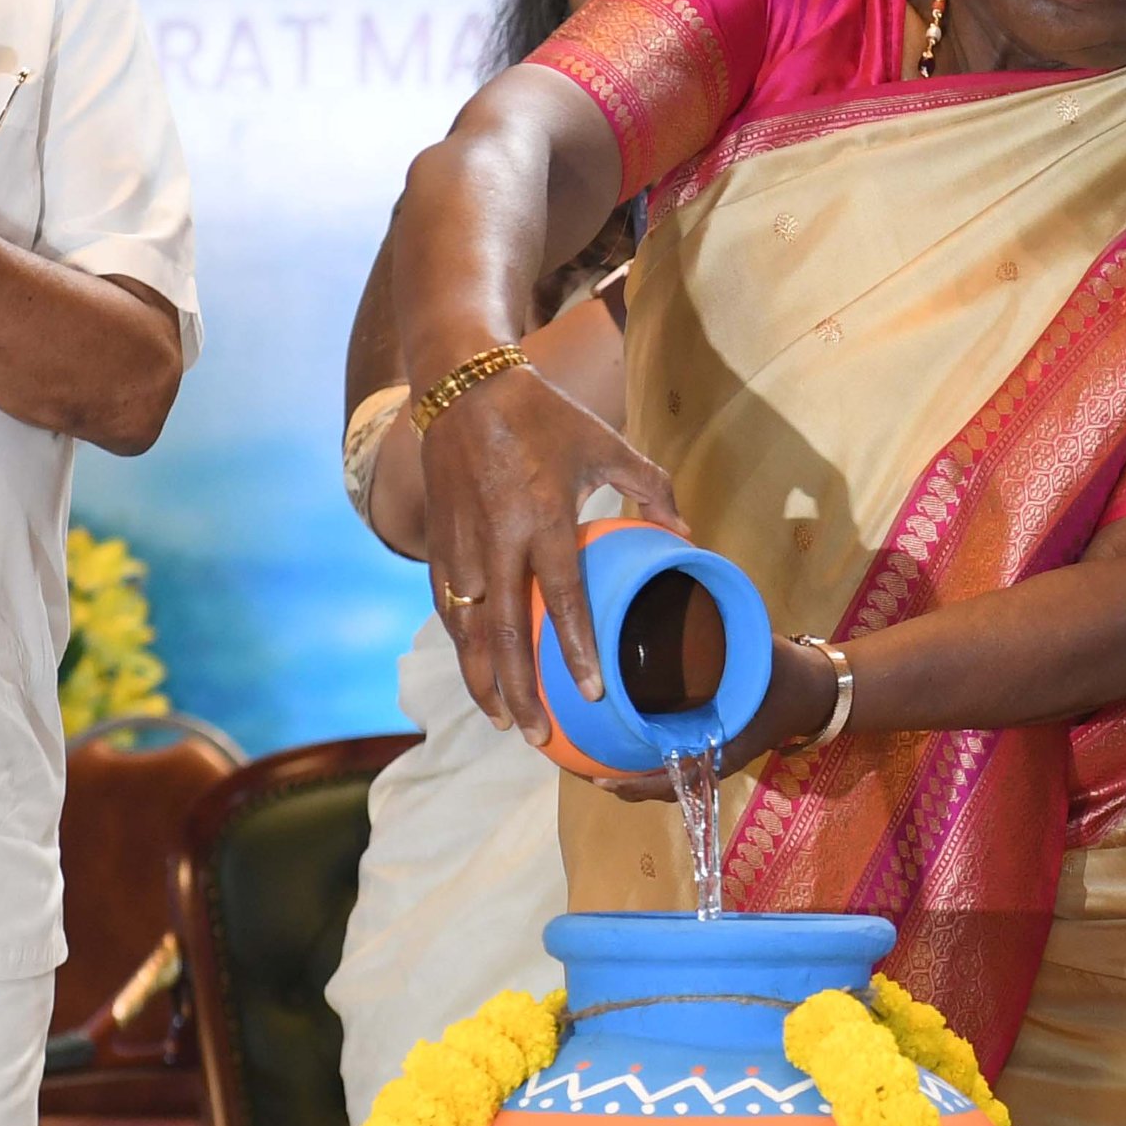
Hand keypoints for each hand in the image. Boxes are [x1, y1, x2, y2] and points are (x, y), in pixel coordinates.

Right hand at [418, 361, 686, 741]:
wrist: (465, 388)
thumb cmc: (545, 417)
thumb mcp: (607, 444)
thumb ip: (651, 489)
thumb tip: (686, 535)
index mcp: (545, 517)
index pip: (563, 597)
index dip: (576, 648)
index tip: (588, 690)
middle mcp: (499, 540)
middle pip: (506, 633)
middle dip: (519, 691)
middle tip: (537, 736)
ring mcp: (463, 546)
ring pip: (468, 631)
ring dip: (482, 681)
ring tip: (503, 722)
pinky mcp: (438, 543)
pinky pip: (448, 607)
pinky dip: (461, 646)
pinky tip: (477, 673)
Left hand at [590, 635, 840, 798]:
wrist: (809, 691)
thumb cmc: (780, 673)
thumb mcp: (750, 653)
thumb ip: (716, 630)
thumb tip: (683, 584)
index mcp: (720, 749)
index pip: (669, 781)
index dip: (632, 784)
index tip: (597, 776)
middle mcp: (709, 761)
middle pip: (654, 786)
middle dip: (616, 780)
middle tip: (575, 763)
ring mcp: (708, 759)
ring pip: (659, 778)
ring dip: (625, 773)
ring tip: (585, 755)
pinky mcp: (707, 749)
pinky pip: (667, 764)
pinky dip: (641, 761)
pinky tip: (615, 739)